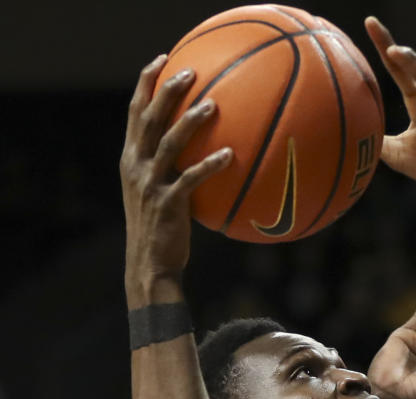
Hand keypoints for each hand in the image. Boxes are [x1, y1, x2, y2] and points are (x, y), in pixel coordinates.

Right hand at [121, 55, 232, 301]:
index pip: (134, 113)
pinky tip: (231, 154)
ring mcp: (150, 184)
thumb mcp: (156, 195)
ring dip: (191, 121)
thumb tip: (200, 154)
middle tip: (190, 73)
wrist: (149, 268)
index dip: (145, 84)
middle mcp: (135, 166)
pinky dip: (210, 165)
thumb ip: (168, 171)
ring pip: (169, 142)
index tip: (161, 61)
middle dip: (167, 91)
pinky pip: (191, 178)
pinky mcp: (168, 204)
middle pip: (149, 118)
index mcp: (130, 159)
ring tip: (213, 104)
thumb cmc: (159, 233)